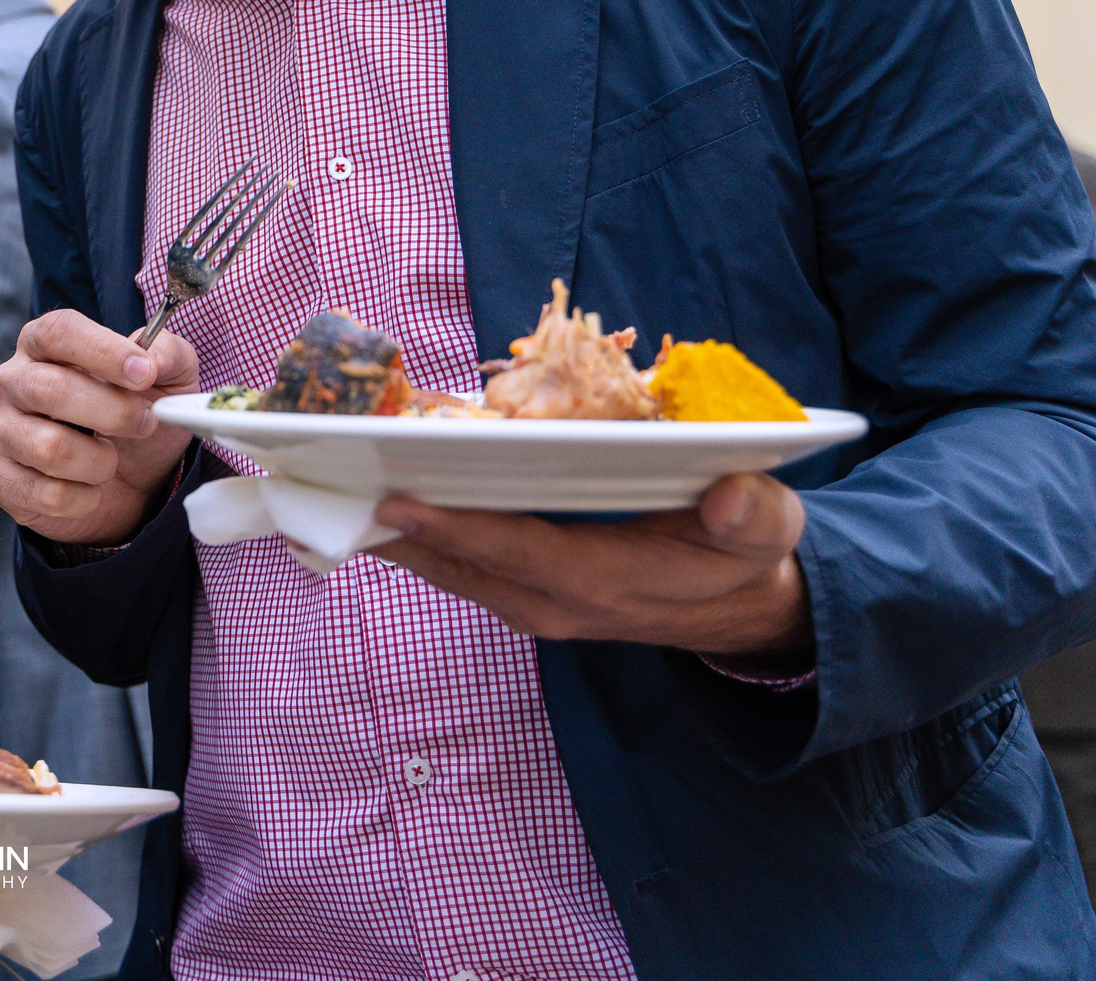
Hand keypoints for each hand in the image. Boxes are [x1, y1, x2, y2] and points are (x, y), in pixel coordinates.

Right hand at [0, 309, 198, 547]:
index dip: (103, 350)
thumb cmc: (136, 418)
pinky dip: (84, 498)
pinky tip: (88, 489)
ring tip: (109, 460)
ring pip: (50, 448)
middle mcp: (12, 381)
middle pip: (52, 389)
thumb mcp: (168, 381)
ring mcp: (0, 430)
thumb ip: (170, 355)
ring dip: (99, 462)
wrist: (130, 484)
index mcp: (43, 344)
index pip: (58, 332)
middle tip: (145, 423)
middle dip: (113, 413)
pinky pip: (47, 493)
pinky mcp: (0, 478)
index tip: (144, 373)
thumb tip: (155, 358)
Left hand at [370, 473, 813, 660]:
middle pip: (463, 564)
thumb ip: (754, 517)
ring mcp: (536, 604)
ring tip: (328, 492)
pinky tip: (374, 508)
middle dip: (395, 528)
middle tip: (327, 484)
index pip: (521, 553)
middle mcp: (558, 603)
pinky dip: (415, 540)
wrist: (740, 611)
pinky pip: (458, 569)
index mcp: (609, 584)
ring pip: (450, 570)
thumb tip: (732, 497)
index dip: (458, 528)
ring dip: (392, 537)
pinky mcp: (526, 593)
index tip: (397, 500)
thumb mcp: (768, 531)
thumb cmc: (746, 555)